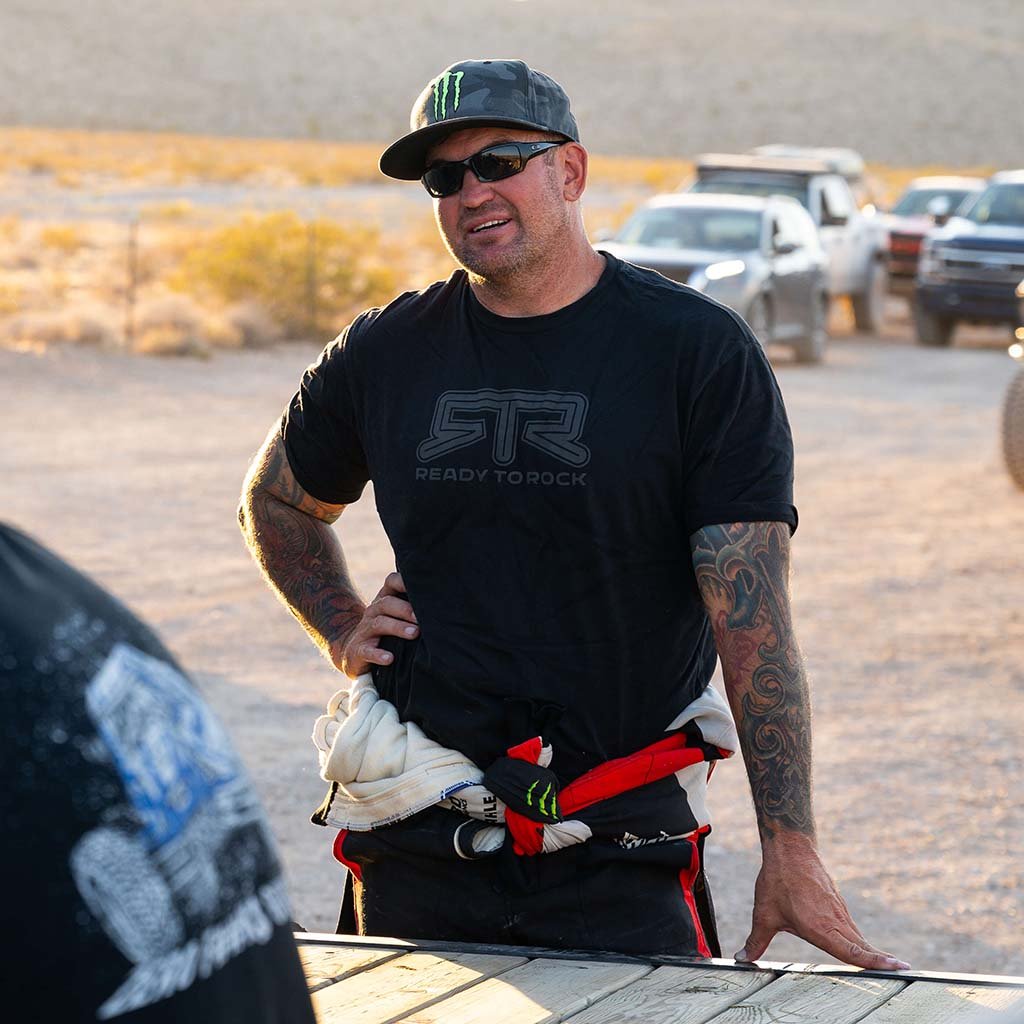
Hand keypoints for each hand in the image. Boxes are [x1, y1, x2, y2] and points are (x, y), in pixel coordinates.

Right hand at [334, 572, 417, 677]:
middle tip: (421, 618)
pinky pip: (367, 650)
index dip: (403, 581)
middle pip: (387, 603)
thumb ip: (414, 608)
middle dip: (405, 609)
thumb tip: (446, 604)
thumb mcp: (397, 616)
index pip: (391, 582)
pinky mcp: (359, 649)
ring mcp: (365, 630)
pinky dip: (378, 654)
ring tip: (414, 634)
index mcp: (385, 600)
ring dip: (398, 628)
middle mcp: (374, 611)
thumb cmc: (386, 631)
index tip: (423, 586)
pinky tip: (389, 658)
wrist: (355, 651)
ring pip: (379, 624)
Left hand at [735, 833, 909, 970]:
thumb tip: (742, 959)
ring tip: (891, 967)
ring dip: (872, 952)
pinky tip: (863, 949)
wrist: (790, 848)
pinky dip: (860, 940)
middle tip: (904, 973)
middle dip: (882, 962)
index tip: (899, 968)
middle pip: (862, 947)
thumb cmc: (777, 881)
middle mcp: (835, 920)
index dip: (875, 962)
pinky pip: (851, 927)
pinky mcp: (838, 904)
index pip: (852, 951)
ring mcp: (839, 911)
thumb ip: (756, 940)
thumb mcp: (764, 914)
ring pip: (858, 937)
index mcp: (821, 927)